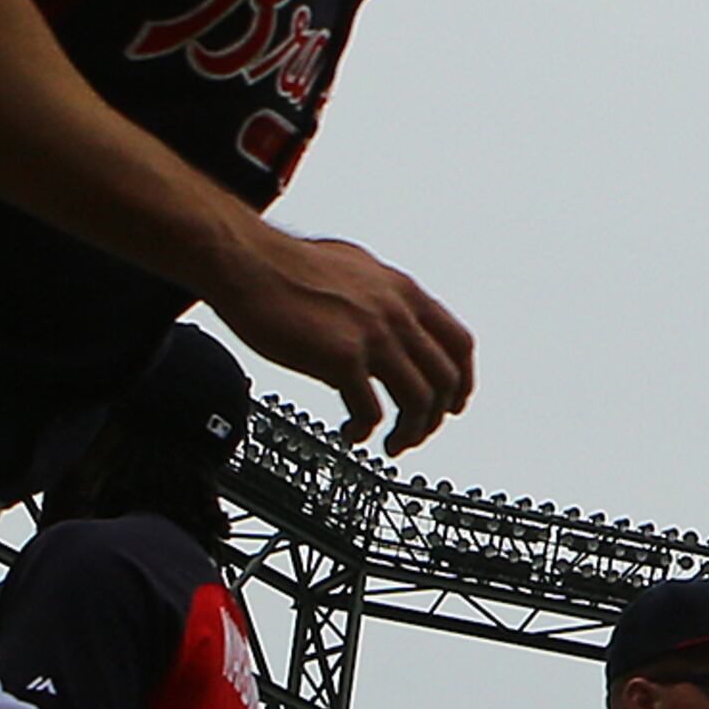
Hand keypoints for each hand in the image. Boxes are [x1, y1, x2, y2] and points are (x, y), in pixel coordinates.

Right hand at [202, 233, 473, 454]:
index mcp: (403, 291)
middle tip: (415, 433)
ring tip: (390, 444)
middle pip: (443, 380)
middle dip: (434, 416)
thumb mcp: (352, 268)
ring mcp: (373, 336)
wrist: (247, 264)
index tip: (452, 403)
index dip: (461, 381)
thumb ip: (378, 294)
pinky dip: (365, 430)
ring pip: (418, 401)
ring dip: (409, 432)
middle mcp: (397, 313)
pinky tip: (351, 432)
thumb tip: (385, 315)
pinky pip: (370, 410)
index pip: (458, 343)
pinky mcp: (342, 358)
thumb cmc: (285, 265)